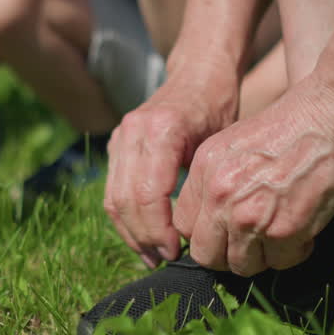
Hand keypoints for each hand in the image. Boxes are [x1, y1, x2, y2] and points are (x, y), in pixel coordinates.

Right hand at [103, 65, 240, 267]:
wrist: (199, 74)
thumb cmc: (220, 109)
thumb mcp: (221, 144)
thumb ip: (202, 185)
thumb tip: (196, 237)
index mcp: (162, 129)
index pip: (148, 194)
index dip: (159, 230)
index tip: (176, 252)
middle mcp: (133, 131)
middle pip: (125, 200)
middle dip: (143, 237)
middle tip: (164, 260)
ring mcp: (120, 137)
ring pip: (113, 199)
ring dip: (131, 233)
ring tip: (153, 256)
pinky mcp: (116, 145)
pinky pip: (113, 190)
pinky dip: (126, 218)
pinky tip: (144, 238)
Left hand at [171, 77, 333, 276]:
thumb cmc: (299, 124)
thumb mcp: (240, 143)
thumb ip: (220, 179)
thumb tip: (217, 220)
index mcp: (205, 168)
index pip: (184, 225)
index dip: (208, 233)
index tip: (228, 232)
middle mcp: (219, 193)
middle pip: (205, 254)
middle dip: (229, 254)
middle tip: (255, 243)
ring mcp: (248, 215)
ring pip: (241, 266)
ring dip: (264, 256)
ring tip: (284, 233)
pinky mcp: (282, 231)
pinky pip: (280, 263)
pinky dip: (295, 252)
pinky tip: (305, 230)